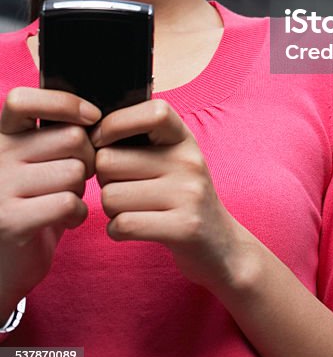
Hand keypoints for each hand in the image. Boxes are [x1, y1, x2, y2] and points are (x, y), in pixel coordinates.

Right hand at [0, 88, 100, 315]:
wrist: (2, 263)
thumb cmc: (30, 203)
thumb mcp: (32, 162)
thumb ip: (52, 135)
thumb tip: (95, 114)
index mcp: (1, 135)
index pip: (22, 99)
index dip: (64, 103)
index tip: (91, 117)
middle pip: (70, 137)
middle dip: (88, 157)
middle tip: (79, 176)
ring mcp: (0, 188)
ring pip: (74, 170)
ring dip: (83, 188)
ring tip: (68, 198)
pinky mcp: (10, 221)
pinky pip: (67, 202)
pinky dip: (78, 213)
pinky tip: (68, 219)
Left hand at [91, 100, 239, 294]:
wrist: (221, 244)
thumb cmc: (180, 196)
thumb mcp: (171, 158)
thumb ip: (138, 140)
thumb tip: (87, 131)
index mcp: (184, 137)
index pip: (151, 112)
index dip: (114, 123)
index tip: (102, 142)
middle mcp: (189, 161)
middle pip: (109, 160)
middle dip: (103, 178)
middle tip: (120, 187)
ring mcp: (189, 194)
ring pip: (109, 196)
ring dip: (109, 209)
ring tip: (130, 209)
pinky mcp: (183, 228)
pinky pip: (122, 225)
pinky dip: (116, 230)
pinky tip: (131, 228)